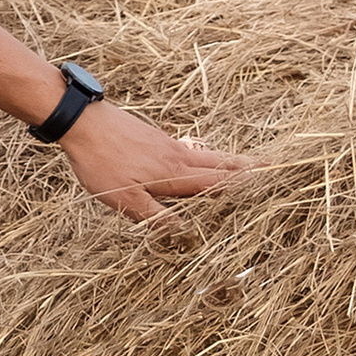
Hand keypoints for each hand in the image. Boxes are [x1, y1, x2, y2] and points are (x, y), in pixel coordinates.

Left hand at [59, 99, 257, 222]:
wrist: (81, 121)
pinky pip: (190, 150)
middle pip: (221, 163)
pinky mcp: (154, 137)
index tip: (271, 183)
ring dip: (230, 161)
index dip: (244, 186)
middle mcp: (179, 155)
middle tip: (274, 167)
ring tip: (247, 165)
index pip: (219, 183)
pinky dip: (206, 156)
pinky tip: (201, 158)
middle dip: (248, 168)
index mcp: (176, 173)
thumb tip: (186, 234)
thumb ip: (155, 218)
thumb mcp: (124, 199)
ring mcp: (167, 144)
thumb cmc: (101, 161)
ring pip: (207, 154)